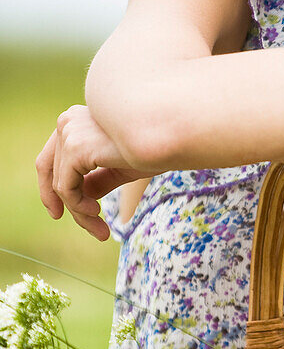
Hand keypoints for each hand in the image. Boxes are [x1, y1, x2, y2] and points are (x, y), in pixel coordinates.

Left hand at [36, 105, 147, 240]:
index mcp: (78, 118)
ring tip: (101, 229)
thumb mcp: (119, 166)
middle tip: (91, 229)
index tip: (60, 213)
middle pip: (51, 171)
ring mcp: (69, 132)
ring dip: (80, 213)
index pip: (52, 156)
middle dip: (66, 205)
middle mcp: (68, 120)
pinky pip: (66, 188)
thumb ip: (97, 178)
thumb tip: (79, 199)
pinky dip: (78, 206)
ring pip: (61, 185)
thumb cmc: (154, 146)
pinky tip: (97, 214)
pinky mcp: (74, 147)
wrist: (168, 136)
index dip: (50, 187)